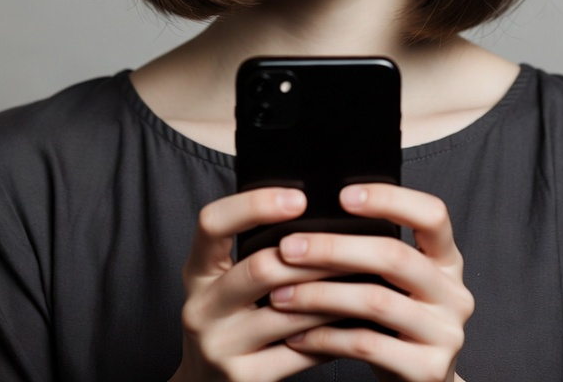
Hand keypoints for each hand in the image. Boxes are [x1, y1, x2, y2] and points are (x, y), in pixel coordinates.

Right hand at [171, 187, 337, 381]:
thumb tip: (319, 216)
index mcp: (197, 271)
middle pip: (260, 268)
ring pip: (289, 312)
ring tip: (365, 277)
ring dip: (333, 294)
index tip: (299, 198)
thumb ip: (254, 251)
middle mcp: (201, 308)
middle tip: (353, 243)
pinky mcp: (245, 380)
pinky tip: (355, 321)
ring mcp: (221, 347)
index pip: (212, 223)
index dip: (254, 205)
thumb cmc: (228, 320)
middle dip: (313, 255)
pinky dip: (334, 335)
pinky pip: (301, 352)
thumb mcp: (224, 281)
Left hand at [268, 184, 473, 381]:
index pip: (432, 214)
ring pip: (375, 301)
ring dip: (320, 295)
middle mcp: (455, 292)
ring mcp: (446, 333)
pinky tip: (297, 335)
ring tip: (281, 293)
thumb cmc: (395, 321)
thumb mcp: (398, 282)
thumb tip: (310, 219)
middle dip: (334, 248)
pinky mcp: (427, 370)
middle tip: (288, 247)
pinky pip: (367, 345)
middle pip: (394, 256)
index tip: (342, 195)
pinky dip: (325, 337)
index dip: (390, 199)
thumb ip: (375, 251)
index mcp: (447, 259)